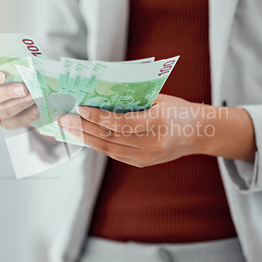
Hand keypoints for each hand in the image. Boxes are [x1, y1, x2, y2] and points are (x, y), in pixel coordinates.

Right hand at [0, 67, 38, 128]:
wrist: (22, 95)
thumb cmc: (15, 77)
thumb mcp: (13, 71)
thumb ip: (15, 70)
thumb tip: (27, 69)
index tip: (3, 76)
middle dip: (8, 93)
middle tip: (23, 89)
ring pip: (3, 112)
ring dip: (20, 105)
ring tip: (33, 98)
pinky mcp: (4, 122)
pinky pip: (14, 122)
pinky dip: (28, 116)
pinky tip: (37, 109)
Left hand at [57, 94, 255, 166]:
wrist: (199, 133)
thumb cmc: (178, 109)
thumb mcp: (158, 99)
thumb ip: (131, 101)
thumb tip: (98, 97)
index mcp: (158, 123)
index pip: (121, 123)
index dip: (98, 117)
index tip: (80, 108)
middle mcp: (152, 144)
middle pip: (110, 138)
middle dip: (83, 128)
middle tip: (62, 119)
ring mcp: (147, 157)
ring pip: (108, 149)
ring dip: (84, 138)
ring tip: (66, 129)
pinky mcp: (142, 163)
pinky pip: (114, 153)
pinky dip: (96, 144)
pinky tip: (81, 136)